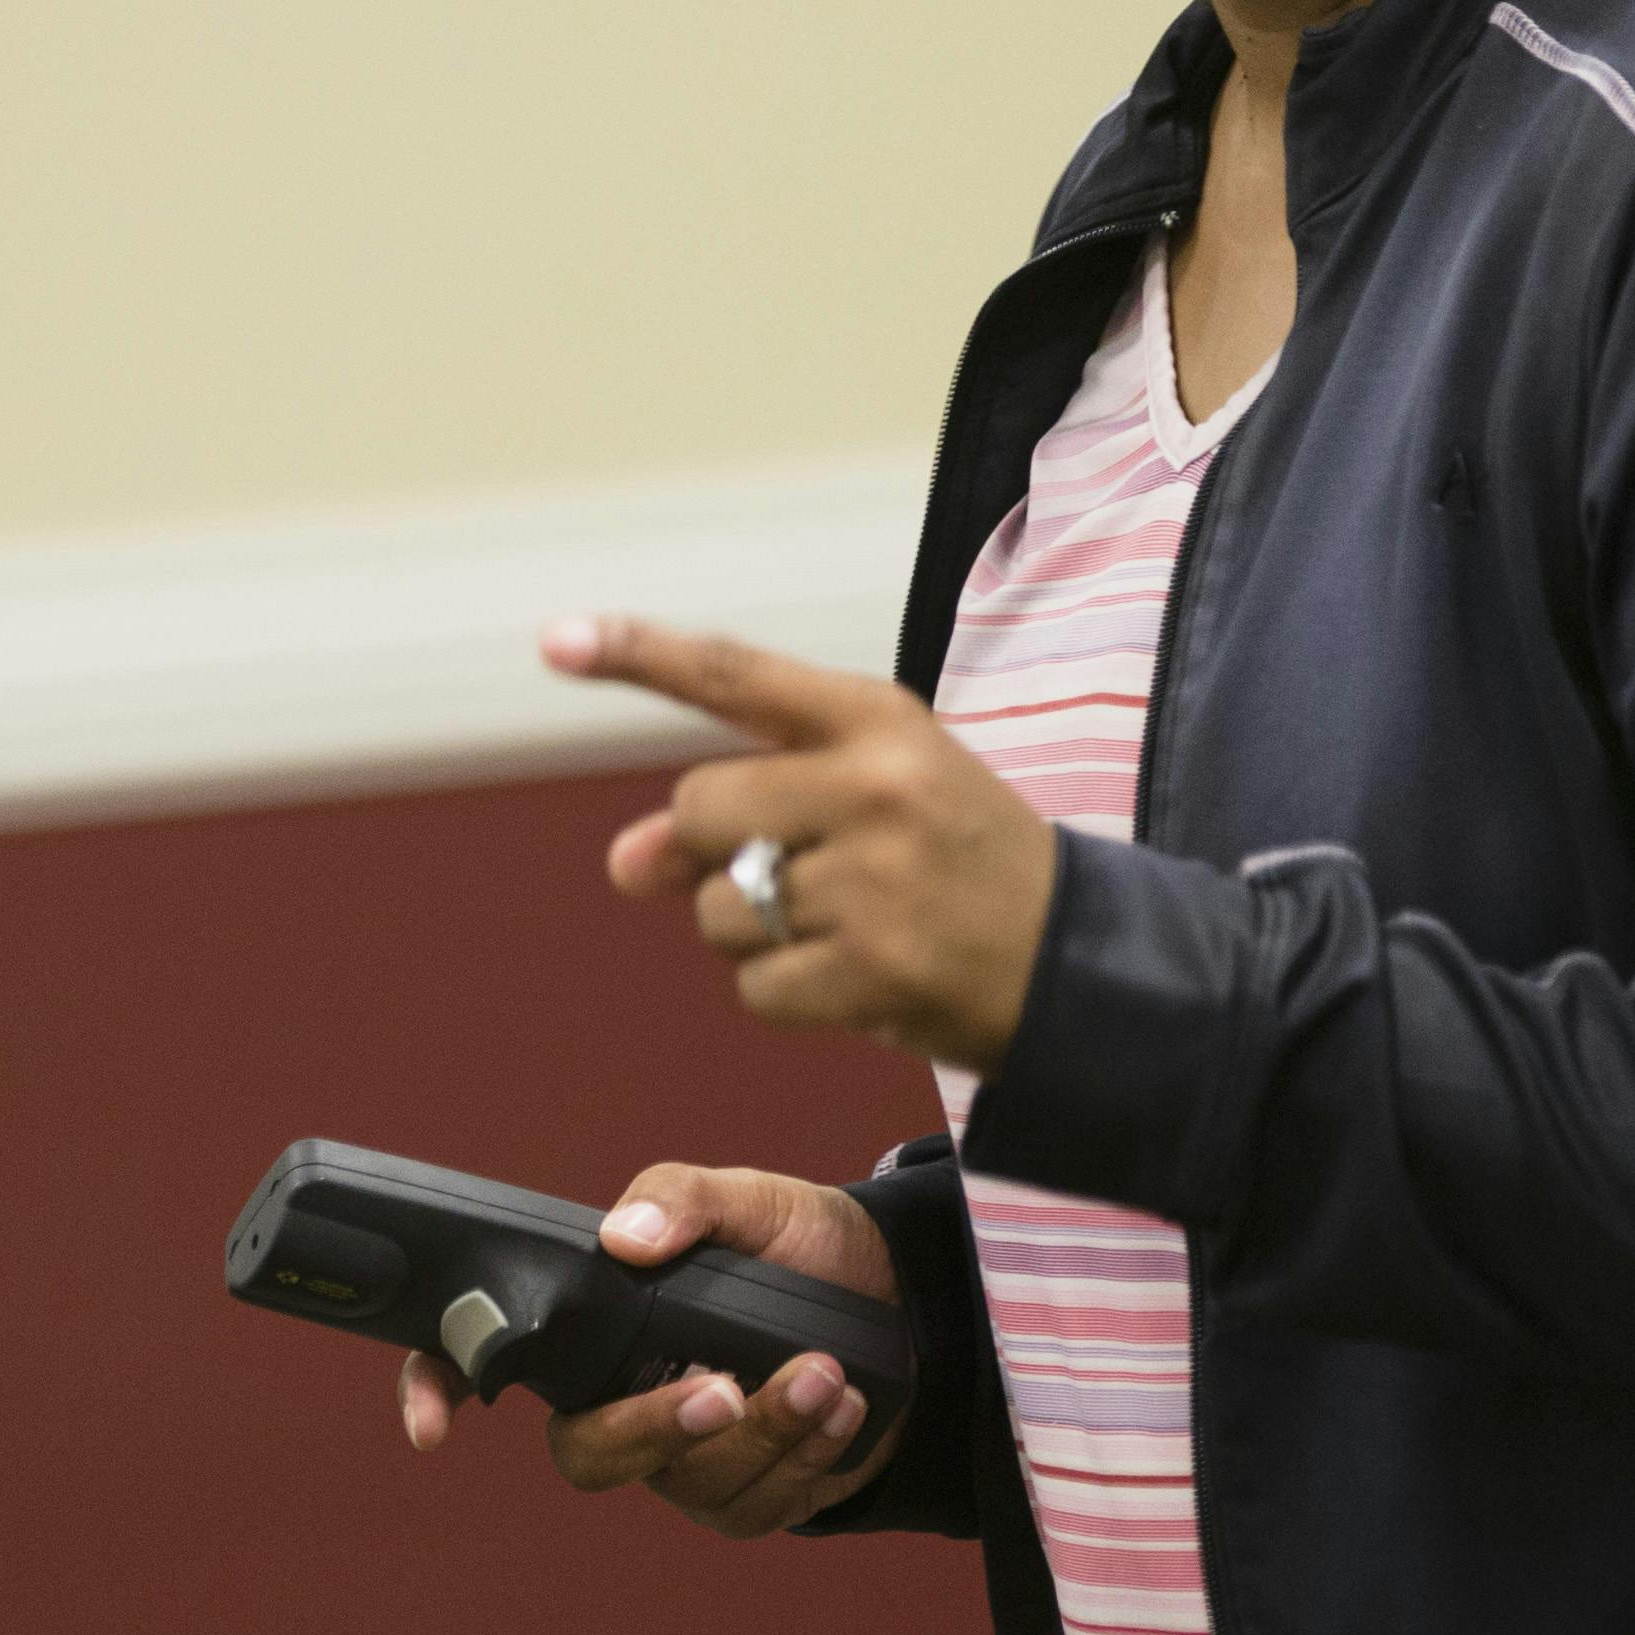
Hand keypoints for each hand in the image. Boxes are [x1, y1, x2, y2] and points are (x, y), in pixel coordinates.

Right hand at [394, 1162, 901, 1535]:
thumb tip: (622, 1236)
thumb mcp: (751, 1199)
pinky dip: (806, 1454)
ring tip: (828, 1372)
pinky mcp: (744, 1498)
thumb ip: (684, 1198)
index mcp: (599, 1327)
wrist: (900, 1302)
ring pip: (689, 1483)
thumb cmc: (801, 1246)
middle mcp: (622, 1400)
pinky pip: (755, 1506)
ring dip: (767, 1431)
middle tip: (725, 1387)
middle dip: (655, 1428)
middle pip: (588, 1453)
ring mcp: (681, 1461)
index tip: (431, 1427)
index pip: (488, 1362)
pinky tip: (844, 1404)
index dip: (437, 1390)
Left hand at [549, 614, 1056, 1070]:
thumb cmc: (958, 858)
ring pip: (716, 911)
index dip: (640, 655)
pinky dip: (783, 995)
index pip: (738, 676)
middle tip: (786, 869)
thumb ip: (747, 804)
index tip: (557, 639)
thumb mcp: (874, 794)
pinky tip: (850, 977)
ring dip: (749, 934)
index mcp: (879, 720)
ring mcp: (874, 882)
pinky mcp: (874, 970)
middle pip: (699, 809)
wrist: (1077, 956)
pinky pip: (755, 989)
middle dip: (710, 852)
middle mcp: (874, 787)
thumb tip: (623, 860)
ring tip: (838, 926)